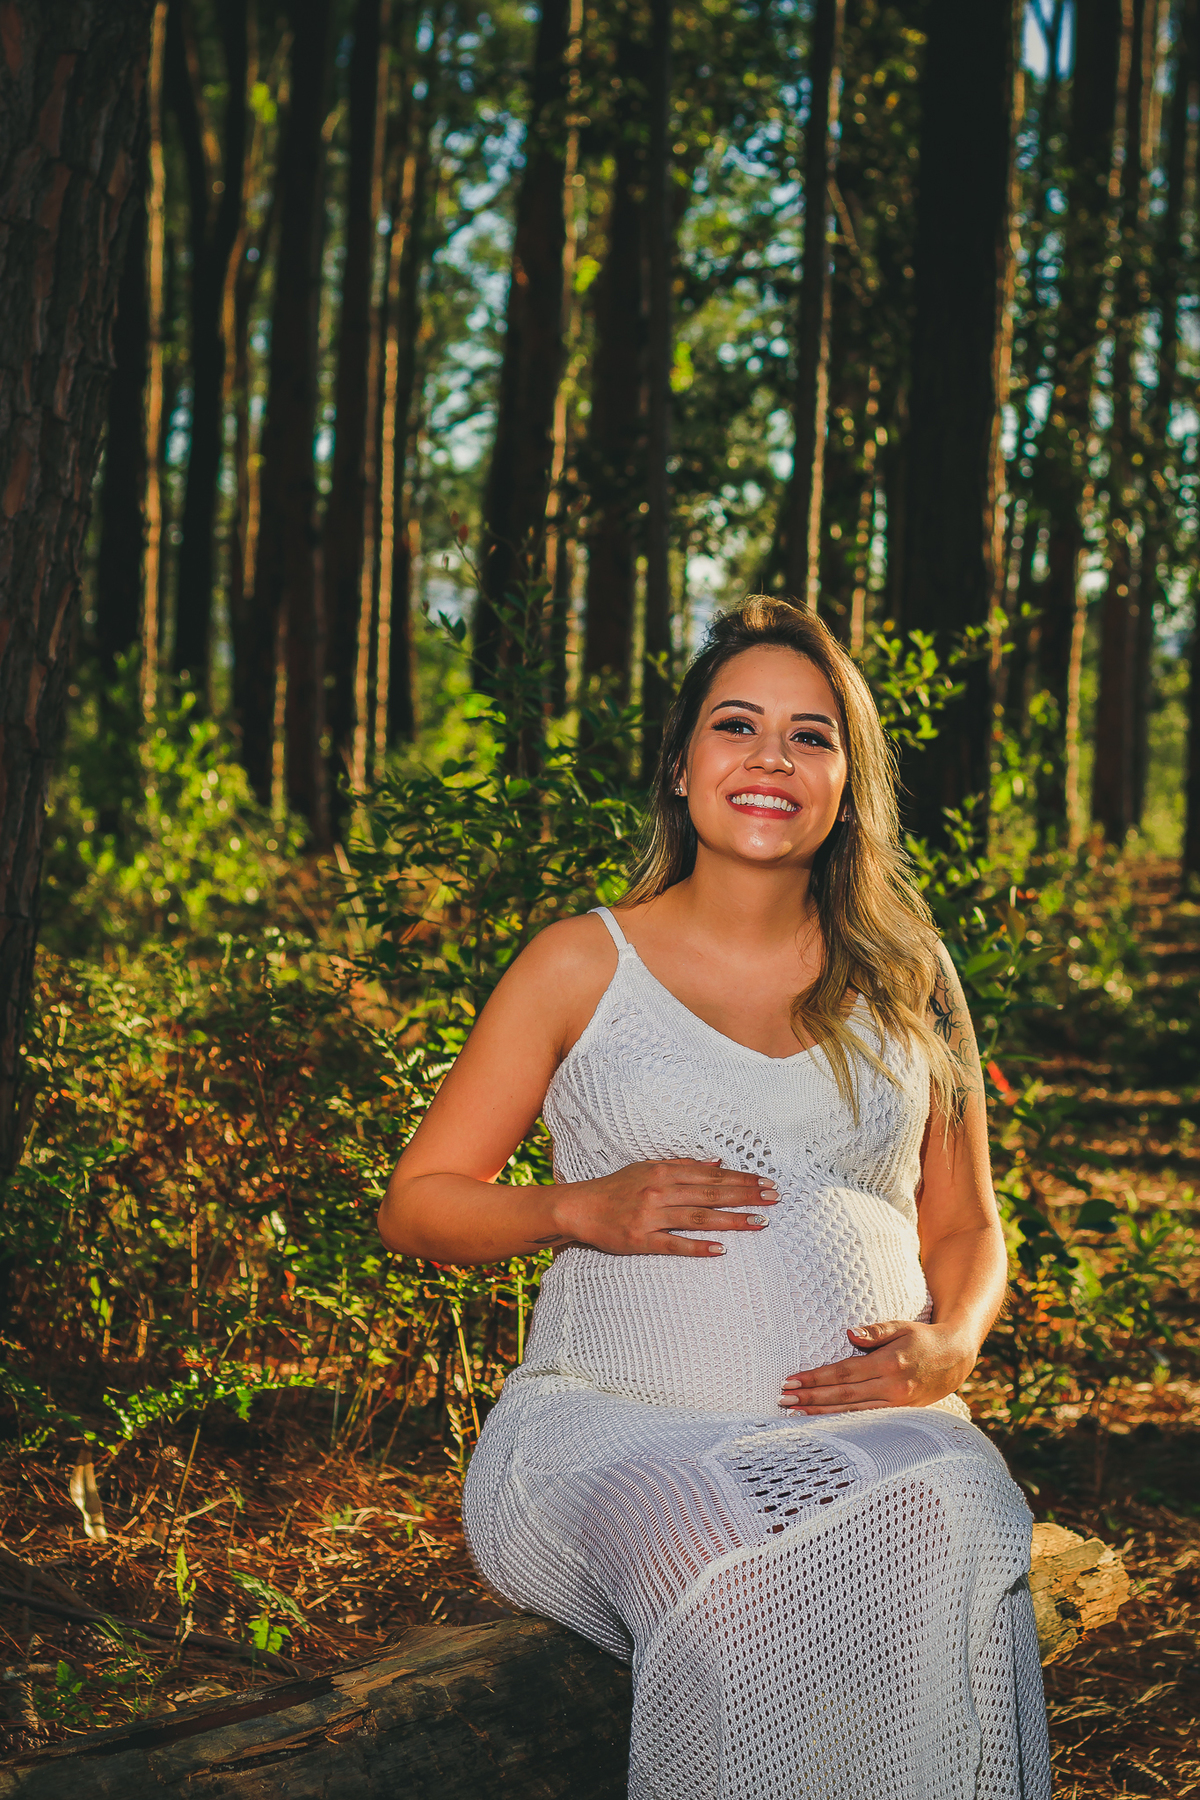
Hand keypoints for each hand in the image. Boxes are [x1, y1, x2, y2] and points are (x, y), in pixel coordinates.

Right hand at [551, 1159, 777, 1256]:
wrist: (580, 1208)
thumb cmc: (616, 1188)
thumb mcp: (648, 1169)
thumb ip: (682, 1166)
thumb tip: (717, 1164)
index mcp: (664, 1173)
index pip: (712, 1176)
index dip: (741, 1179)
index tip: (766, 1182)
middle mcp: (660, 1192)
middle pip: (711, 1194)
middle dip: (746, 1196)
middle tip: (773, 1199)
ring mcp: (651, 1217)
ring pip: (699, 1218)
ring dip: (731, 1220)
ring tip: (758, 1223)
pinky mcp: (641, 1239)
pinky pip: (674, 1244)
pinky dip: (698, 1247)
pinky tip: (720, 1250)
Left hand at [779, 1319, 975, 1413]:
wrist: (956, 1358)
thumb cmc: (923, 1338)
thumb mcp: (901, 1326)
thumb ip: (875, 1331)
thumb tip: (849, 1333)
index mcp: (889, 1363)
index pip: (843, 1372)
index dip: (816, 1378)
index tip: (791, 1379)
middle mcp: (892, 1387)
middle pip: (842, 1395)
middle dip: (810, 1398)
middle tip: (782, 1399)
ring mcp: (897, 1404)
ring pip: (851, 1412)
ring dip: (820, 1413)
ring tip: (793, 1412)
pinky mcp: (900, 1414)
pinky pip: (866, 1419)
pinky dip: (842, 1422)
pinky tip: (823, 1422)